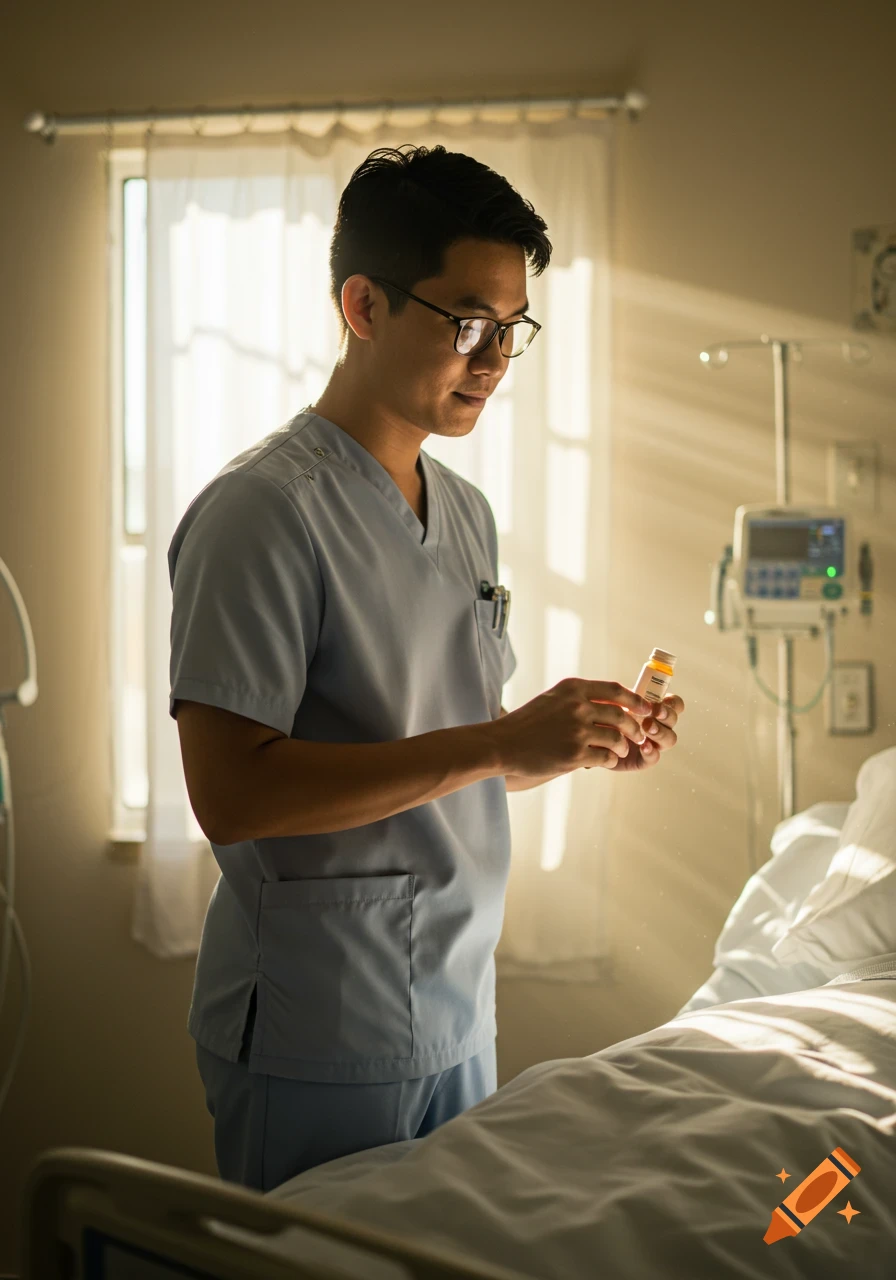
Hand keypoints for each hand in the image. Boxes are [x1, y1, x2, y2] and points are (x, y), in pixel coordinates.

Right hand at [487, 678, 653, 777]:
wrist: (502, 744)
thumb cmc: (527, 723)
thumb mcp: (553, 699)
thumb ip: (579, 698)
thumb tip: (613, 704)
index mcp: (572, 689)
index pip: (615, 690)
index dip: (635, 700)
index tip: (646, 708)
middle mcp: (577, 707)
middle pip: (621, 716)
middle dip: (634, 728)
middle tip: (637, 735)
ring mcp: (577, 731)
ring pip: (616, 739)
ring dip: (621, 747)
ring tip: (618, 751)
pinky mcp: (575, 755)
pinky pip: (606, 758)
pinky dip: (609, 761)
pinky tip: (604, 762)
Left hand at [598, 694, 684, 772]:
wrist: (588, 740)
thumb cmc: (603, 716)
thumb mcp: (612, 702)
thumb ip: (625, 696)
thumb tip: (633, 692)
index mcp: (654, 709)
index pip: (674, 704)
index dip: (672, 702)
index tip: (662, 700)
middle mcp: (658, 726)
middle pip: (673, 720)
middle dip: (667, 715)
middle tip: (654, 712)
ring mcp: (653, 744)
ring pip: (670, 739)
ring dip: (660, 732)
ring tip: (647, 728)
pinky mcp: (643, 760)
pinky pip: (655, 758)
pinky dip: (651, 752)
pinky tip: (644, 747)